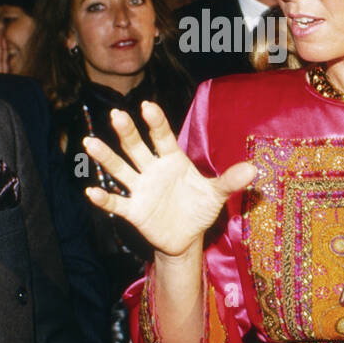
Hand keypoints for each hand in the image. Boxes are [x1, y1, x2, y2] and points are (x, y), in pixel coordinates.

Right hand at [83, 101, 254, 259]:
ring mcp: (141, 189)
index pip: (163, 137)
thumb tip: (253, 169)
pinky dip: (104, 198)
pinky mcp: (134, 211)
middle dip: (127, 132)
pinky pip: (117, 203)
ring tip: (90, 143)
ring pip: (121, 169)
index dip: (156, 122)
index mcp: (173, 160)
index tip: (147, 106)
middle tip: (116, 114)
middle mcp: (153, 170)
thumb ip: (230, 181)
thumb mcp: (216, 194)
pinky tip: (91, 191)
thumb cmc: (200, 207)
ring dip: (106, 157)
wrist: (187, 237)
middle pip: (137, 148)